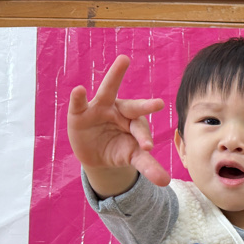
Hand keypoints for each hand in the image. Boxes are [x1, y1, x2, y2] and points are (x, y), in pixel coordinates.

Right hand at [67, 54, 169, 194]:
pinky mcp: (80, 113)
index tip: (148, 147)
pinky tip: (78, 90)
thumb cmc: (120, 150)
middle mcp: (120, 110)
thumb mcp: (132, 158)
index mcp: (135, 122)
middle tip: (159, 104)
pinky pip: (79, 103)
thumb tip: (166, 183)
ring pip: (108, 90)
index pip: (141, 129)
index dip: (143, 138)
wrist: (96, 152)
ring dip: (115, 75)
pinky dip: (78, 97)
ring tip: (124, 60)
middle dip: (144, 104)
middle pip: (133, 106)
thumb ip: (148, 166)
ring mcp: (99, 108)